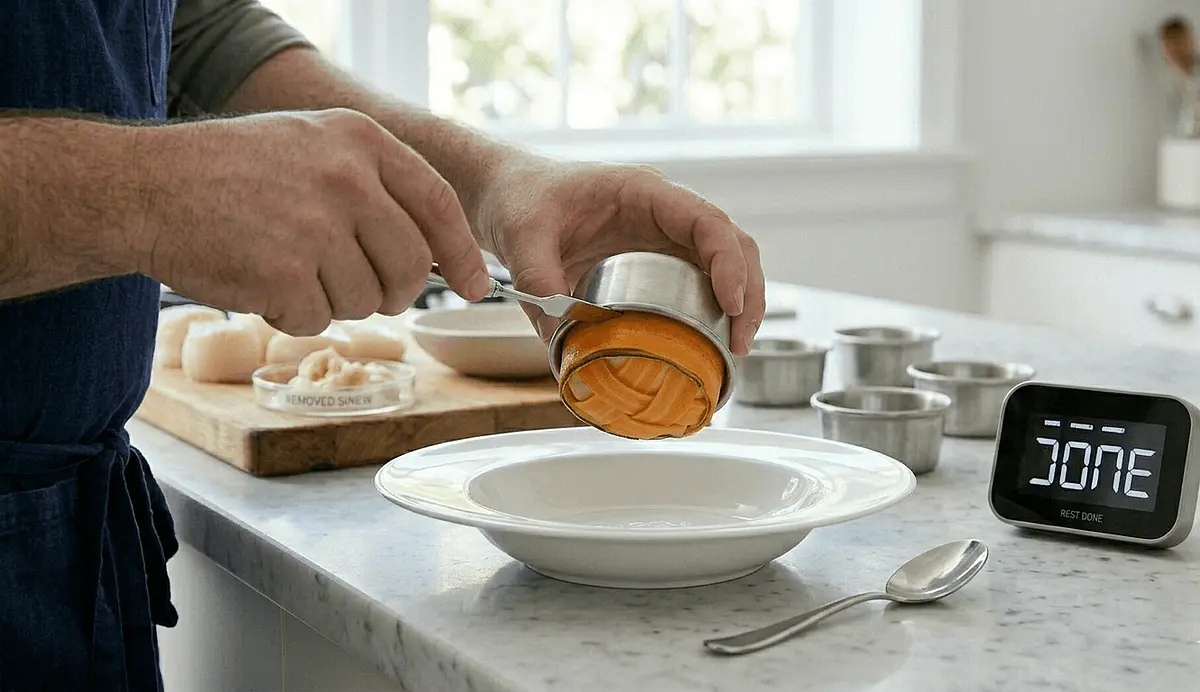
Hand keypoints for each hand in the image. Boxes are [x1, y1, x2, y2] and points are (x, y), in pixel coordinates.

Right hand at [131, 108, 488, 334]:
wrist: (142, 186)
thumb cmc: (228, 172)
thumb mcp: (309, 145)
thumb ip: (373, 184)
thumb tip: (436, 248)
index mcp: (359, 141)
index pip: (439, 203)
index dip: (461, 252)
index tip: (476, 286)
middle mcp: (346, 177)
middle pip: (410, 265)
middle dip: (392, 291)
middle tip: (356, 287)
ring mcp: (317, 225)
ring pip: (365, 298)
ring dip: (331, 300)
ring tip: (286, 267)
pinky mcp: (284, 271)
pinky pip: (316, 319)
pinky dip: (290, 315)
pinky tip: (259, 281)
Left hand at [473, 157, 763, 354]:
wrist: (506, 194)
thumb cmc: (518, 199)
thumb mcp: (522, 239)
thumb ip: (540, 282)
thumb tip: (563, 339)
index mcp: (640, 192)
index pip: (705, 220)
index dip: (727, 261)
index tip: (730, 303)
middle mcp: (662, 210)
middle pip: (731, 242)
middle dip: (747, 291)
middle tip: (739, 341)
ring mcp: (661, 234)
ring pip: (723, 262)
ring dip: (738, 302)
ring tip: (733, 348)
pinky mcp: (652, 258)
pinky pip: (698, 279)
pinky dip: (712, 308)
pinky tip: (708, 341)